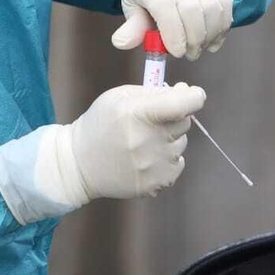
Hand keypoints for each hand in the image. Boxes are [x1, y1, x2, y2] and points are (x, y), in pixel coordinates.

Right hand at [0, 82, 206, 223]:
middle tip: (151, 120)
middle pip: (185, 122)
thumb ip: (154, 91)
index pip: (186, 103)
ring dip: (168, 140)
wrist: (79, 164)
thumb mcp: (120, 97)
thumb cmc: (101, 124)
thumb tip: (187, 91)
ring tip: (142, 142)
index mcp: (140, 113)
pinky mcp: (156, 183)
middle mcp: (150, 140)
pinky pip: (178, 165)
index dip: (194, 96)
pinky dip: (167, 160)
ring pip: (181, 144)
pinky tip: (146, 158)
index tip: (191, 94)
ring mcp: (154, 165)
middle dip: (173, 117)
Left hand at [111, 0, 233, 59]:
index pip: (164, 6)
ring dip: (209, 35)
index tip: (175, 52)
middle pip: (191, 9)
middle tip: (189, 55)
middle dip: (192, 39)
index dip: (172, 33)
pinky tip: (213, 41)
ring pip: (212, 8)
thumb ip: (133, 25)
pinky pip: (226, 4)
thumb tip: (120, 43)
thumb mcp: (134, 2)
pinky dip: (222, 27)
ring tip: (200, 49)